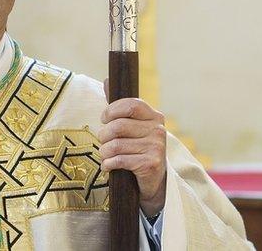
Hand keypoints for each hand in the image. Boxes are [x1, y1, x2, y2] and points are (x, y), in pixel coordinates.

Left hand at [98, 79, 166, 215]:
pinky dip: (108, 164)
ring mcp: (156, 147)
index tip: (104, 119)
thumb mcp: (132, 127)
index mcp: (155, 116)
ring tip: (105, 156)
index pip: (130, 105)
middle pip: (118, 126)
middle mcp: (158, 130)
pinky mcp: (151, 164)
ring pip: (116, 145)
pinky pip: (119, 160)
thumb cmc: (138, 149)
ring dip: (104, 152)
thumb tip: (107, 80)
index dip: (112, 110)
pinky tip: (109, 166)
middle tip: (103, 142)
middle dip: (103, 135)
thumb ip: (119, 107)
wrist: (154, 181)